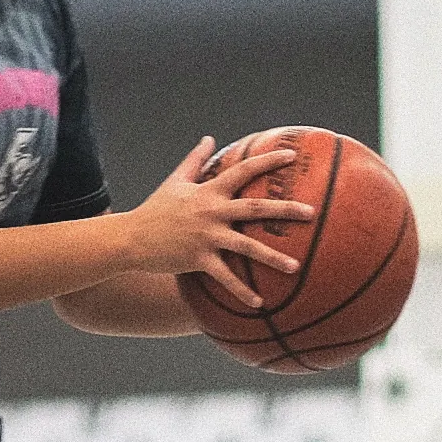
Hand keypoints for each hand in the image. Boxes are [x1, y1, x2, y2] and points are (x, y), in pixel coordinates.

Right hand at [127, 136, 310, 306]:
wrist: (130, 238)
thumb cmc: (156, 209)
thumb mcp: (175, 181)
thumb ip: (195, 160)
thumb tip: (209, 138)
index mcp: (209, 191)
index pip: (243, 170)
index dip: (267, 161)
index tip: (291, 155)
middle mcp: (211, 212)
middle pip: (254, 209)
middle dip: (284, 210)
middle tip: (311, 213)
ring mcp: (206, 237)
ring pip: (245, 247)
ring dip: (272, 257)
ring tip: (297, 267)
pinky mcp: (198, 260)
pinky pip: (225, 278)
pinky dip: (241, 291)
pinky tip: (260, 304)